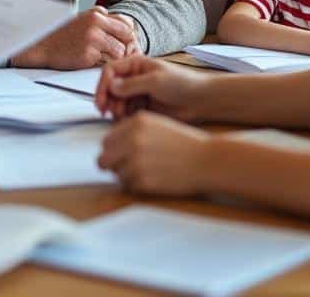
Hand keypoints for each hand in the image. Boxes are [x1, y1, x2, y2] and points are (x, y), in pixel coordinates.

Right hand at [11, 7, 139, 68]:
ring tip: (101, 59)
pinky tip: (91, 63)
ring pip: (119, 52)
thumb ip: (103, 22)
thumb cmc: (63, 35)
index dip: (128, 37)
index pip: (126, 24)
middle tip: (117, 56)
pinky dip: (103, 65)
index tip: (124, 45)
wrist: (40, 46)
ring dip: (114, 58)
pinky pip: (107, 63)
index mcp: (96, 14)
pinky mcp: (88, 55)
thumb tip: (128, 29)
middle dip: (125, 48)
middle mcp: (96, 24)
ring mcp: (92, 39)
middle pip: (127, 38)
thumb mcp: (84, 20)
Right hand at [95, 56, 209, 122]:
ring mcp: (137, 92)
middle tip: (107, 112)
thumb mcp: (155, 81)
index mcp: (136, 64)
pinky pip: (126, 111)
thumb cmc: (183, 83)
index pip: (110, 71)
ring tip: (121, 116)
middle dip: (107, 99)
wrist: (201, 99)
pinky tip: (127, 119)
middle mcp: (134, 77)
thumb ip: (132, 84)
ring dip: (115, 109)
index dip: (103, 85)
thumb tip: (111, 86)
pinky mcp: (142, 106)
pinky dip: (123, 116)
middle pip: (110, 87)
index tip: (101, 100)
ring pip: (116, 101)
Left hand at [97, 111, 212, 195]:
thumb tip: (111, 143)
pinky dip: (137, 186)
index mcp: (136, 123)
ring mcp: (136, 161)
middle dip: (113, 165)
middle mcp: (133, 140)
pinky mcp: (142, 180)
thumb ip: (133, 130)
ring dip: (126, 176)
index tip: (119, 155)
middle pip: (104, 158)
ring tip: (146, 172)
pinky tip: (153, 179)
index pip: (106, 140)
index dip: (113, 150)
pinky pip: (128, 186)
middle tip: (126, 168)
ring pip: (115, 174)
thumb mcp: (157, 124)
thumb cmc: (185, 144)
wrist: (206, 160)